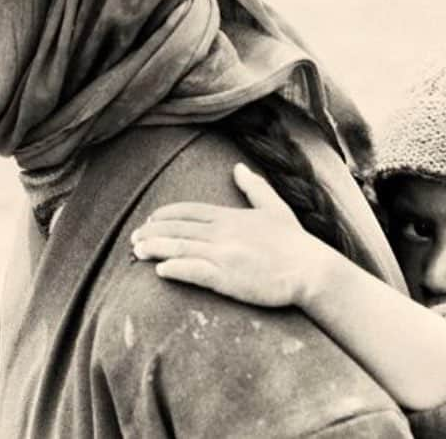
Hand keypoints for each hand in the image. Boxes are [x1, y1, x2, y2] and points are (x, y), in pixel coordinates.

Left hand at [130, 163, 334, 306]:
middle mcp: (223, 232)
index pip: (189, 210)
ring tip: (136, 252)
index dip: (165, 215)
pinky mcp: (227, 278)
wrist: (312, 270)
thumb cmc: (295, 243)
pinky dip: (175, 269)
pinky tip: (160, 270)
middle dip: (152, 232)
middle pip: (177, 229)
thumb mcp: (275, 207)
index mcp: (231, 216)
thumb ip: (254, 187)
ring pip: (179, 248)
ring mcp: (224, 254)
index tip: (150, 220)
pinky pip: (194, 271)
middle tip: (133, 238)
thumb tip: (239, 167)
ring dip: (155, 249)